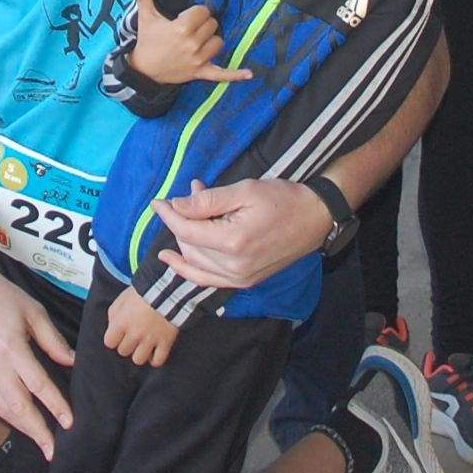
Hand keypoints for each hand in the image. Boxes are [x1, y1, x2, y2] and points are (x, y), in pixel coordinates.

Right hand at [0, 260, 75, 455]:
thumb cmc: (2, 296)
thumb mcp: (34, 312)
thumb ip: (53, 340)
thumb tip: (71, 363)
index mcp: (12, 347)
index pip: (38, 385)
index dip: (56, 406)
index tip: (70, 423)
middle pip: (18, 406)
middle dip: (38, 431)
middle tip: (53, 451)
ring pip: (2, 408)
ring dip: (22, 428)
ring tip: (40, 442)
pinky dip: (6, 415)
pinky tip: (19, 422)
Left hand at [101, 287, 178, 367]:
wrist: (168, 289)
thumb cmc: (143, 292)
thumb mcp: (122, 298)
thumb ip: (113, 314)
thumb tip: (113, 328)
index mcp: (121, 322)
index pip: (109, 342)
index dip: (114, 338)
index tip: (119, 334)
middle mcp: (134, 334)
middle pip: (123, 351)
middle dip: (127, 344)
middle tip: (133, 336)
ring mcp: (150, 340)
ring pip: (138, 360)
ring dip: (140, 353)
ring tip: (143, 345)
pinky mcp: (165, 342)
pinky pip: (157, 361)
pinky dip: (155, 359)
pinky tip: (154, 351)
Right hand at [124, 0, 243, 86]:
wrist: (144, 70)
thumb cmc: (148, 41)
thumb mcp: (146, 18)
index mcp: (180, 28)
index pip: (203, 12)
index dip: (196, 13)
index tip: (186, 17)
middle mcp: (192, 44)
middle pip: (212, 25)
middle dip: (203, 25)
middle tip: (189, 29)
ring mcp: (198, 60)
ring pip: (219, 42)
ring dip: (211, 40)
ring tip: (198, 41)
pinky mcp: (201, 73)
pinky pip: (222, 74)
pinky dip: (235, 75)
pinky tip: (249, 74)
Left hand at [153, 176, 332, 291]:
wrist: (315, 218)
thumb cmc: (283, 199)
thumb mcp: (244, 190)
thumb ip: (208, 201)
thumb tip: (176, 206)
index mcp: (234, 242)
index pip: (186, 230)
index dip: (168, 215)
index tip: (157, 202)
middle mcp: (234, 267)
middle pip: (189, 246)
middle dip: (181, 221)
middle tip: (189, 195)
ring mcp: (240, 278)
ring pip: (195, 264)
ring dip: (184, 240)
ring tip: (188, 214)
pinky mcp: (245, 282)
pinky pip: (207, 280)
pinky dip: (188, 269)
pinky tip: (173, 260)